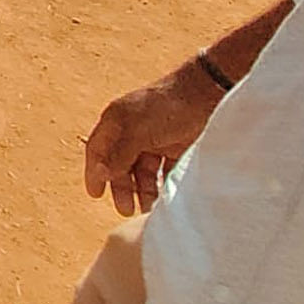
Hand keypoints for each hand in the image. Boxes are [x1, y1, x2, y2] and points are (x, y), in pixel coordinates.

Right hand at [83, 63, 222, 215]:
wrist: (208, 93)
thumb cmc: (168, 106)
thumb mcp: (137, 130)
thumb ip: (119, 153)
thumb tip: (100, 173)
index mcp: (116, 121)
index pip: (98, 150)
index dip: (94, 171)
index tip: (96, 194)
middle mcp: (132, 131)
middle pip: (120, 164)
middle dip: (122, 187)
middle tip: (126, 210)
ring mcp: (155, 140)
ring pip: (143, 171)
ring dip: (143, 190)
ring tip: (147, 209)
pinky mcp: (175, 147)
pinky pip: (163, 171)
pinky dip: (162, 185)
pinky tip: (164, 199)